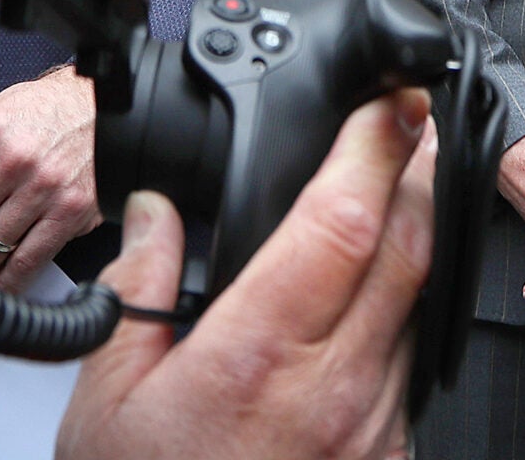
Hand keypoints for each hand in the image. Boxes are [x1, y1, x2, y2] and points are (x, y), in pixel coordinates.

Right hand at [56, 90, 433, 459]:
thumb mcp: (106, 396)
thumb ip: (138, 289)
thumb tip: (155, 210)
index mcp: (257, 358)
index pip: (344, 221)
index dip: (378, 147)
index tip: (393, 100)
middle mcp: (333, 391)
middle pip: (407, 249)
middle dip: (418, 171)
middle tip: (412, 121)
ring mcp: (371, 430)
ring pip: (414, 307)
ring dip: (409, 245)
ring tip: (388, 198)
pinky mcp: (388, 459)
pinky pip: (406, 369)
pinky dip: (394, 321)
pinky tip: (363, 305)